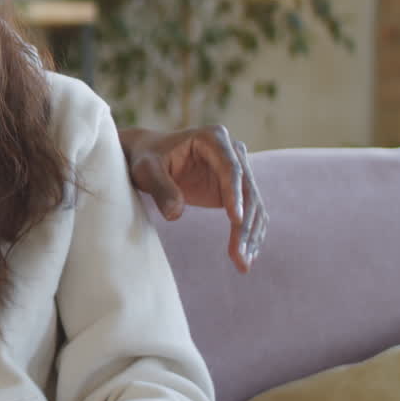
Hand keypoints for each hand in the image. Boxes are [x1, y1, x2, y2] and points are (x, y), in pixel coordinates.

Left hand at [120, 125, 266, 272]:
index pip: (231, 168)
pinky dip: (249, 234)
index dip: (235, 195)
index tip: (236, 221)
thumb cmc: (146, 159)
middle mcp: (233, 151)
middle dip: (245, 224)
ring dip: (250, 235)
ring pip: (253, 205)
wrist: (149, 158)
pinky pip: (249, 213)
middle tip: (241, 255)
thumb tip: (174, 214)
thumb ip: (160, 188)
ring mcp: (238, 170)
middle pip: (247, 190)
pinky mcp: (236, 189)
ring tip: (244, 263)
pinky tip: (246, 256)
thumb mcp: (146, 171)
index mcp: (213, 138)